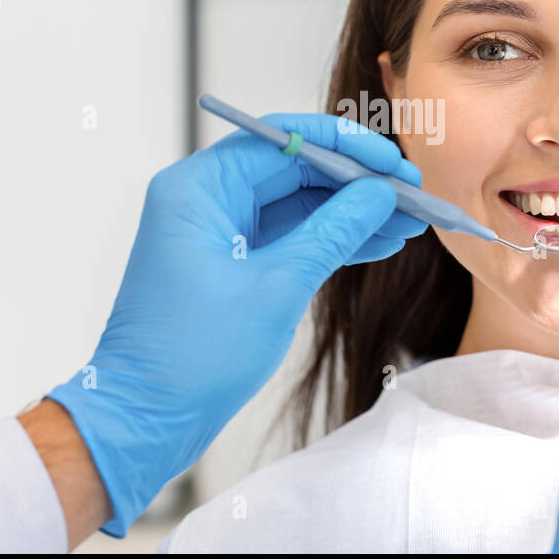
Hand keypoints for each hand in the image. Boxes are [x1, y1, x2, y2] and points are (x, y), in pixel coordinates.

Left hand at [48, 113, 425, 536]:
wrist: (146, 418)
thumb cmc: (193, 355)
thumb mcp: (277, 288)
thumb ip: (332, 232)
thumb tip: (379, 195)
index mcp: (199, 188)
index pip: (282, 140)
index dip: (345, 147)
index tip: (393, 161)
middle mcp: (205, 199)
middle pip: (293, 169)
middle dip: (355, 182)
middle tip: (412, 193)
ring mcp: (218, 231)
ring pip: (296, 204)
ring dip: (351, 214)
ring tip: (408, 222)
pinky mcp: (231, 263)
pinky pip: (289, 236)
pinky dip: (330, 241)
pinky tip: (378, 243)